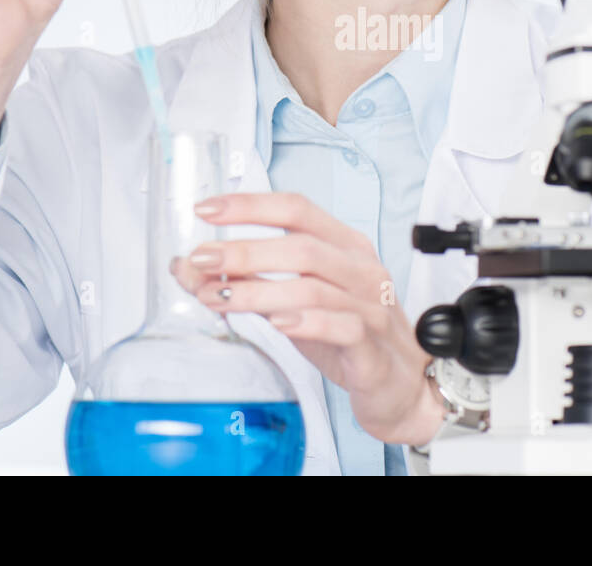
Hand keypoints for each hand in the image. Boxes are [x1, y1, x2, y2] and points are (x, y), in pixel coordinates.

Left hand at [172, 192, 448, 447]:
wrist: (402, 386)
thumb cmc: (349, 337)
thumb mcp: (295, 303)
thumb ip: (248, 283)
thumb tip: (189, 266)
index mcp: (345, 246)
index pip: (297, 210)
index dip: (251, 205)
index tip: (207, 208)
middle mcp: (361, 269)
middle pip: (302, 246)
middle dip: (245, 251)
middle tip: (201, 259)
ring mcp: (371, 307)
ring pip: (314, 288)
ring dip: (259, 291)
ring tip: (218, 298)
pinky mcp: (372, 348)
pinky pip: (342, 327)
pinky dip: (307, 322)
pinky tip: (277, 324)